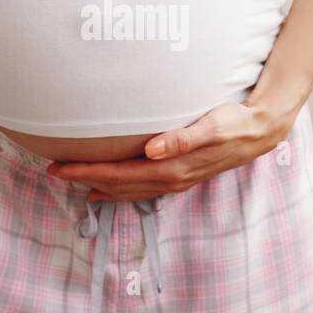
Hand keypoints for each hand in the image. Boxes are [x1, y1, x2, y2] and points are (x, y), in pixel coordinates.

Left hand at [46, 102, 297, 201]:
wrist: (260, 132)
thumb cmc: (235, 123)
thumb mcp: (212, 126)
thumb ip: (183, 138)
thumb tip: (152, 149)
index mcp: (172, 168)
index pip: (119, 173)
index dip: (87, 171)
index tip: (59, 167)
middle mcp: (170, 178)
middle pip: (118, 184)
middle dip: (84, 178)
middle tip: (52, 171)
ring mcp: (175, 180)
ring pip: (128, 190)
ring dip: (99, 186)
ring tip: (73, 181)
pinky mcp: (179, 175)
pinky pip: (141, 188)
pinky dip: (120, 189)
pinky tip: (106, 188)